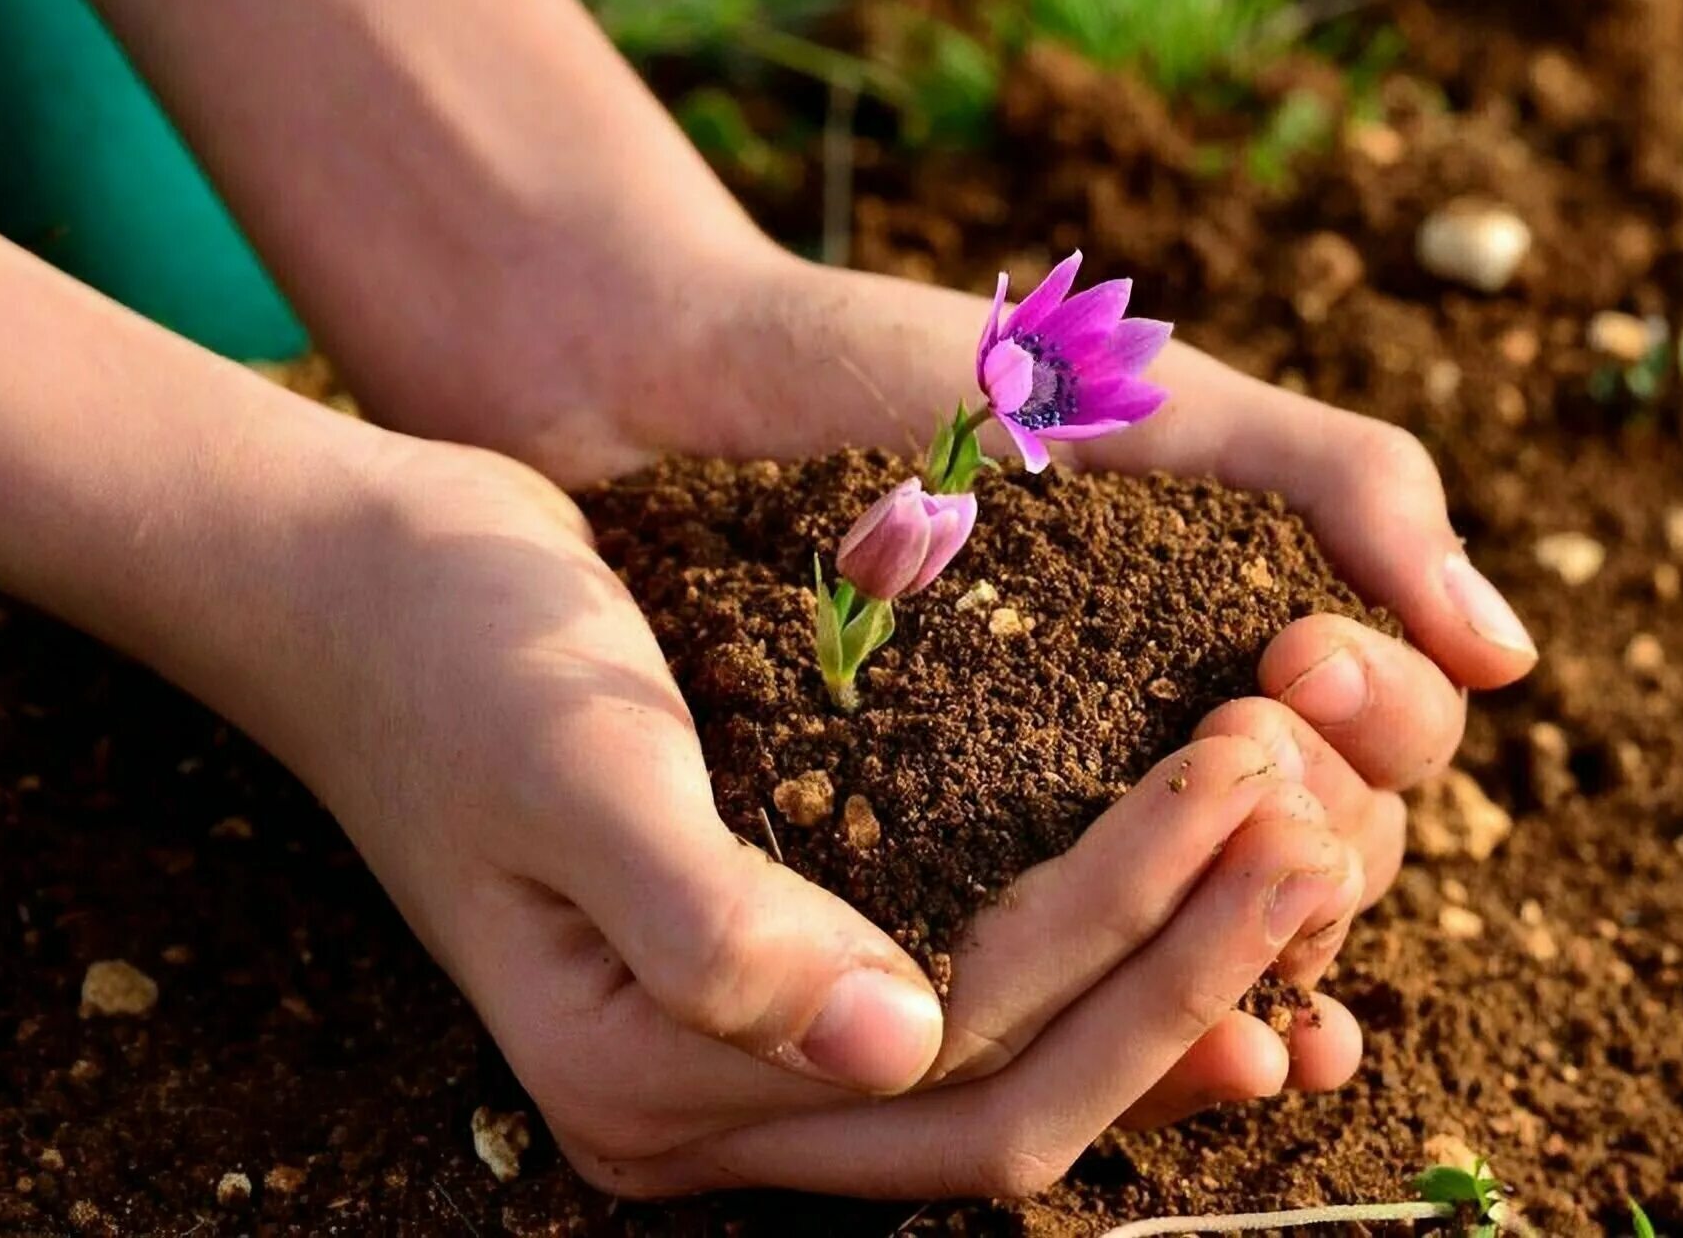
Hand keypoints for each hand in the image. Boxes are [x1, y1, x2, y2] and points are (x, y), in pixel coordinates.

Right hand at [272, 438, 1365, 1196]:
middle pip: (1015, 1095)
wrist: (364, 581)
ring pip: (1016, 1060)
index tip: (1256, 801)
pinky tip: (1207, 876)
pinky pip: (980, 991)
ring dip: (1168, 966)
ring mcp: (749, 1042)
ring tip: (1304, 838)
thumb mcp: (570, 767)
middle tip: (1319, 826)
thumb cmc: (454, 652)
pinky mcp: (781, 954)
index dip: (1133, 958)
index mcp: (650, 1082)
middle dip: (1187, 972)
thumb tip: (893, 1048)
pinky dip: (1102, 949)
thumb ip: (710, 927)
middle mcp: (710, 1101)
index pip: (961, 1070)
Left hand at [460, 249, 1537, 918]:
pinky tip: (1148, 1045)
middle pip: (1324, 859)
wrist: (671, 388)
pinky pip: (1049, 979)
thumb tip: (1515, 656)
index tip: (1300, 664)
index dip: (1379, 724)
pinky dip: (1118, 1018)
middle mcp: (1168, 749)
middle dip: (1315, 831)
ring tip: (1218, 935)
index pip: (1392, 741)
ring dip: (1240, 949)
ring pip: (1208, 940)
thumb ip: (1335, 488)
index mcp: (1242, 640)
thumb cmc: (902, 373)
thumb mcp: (1143, 407)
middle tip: (1245, 765)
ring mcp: (1057, 825)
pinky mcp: (934, 886)